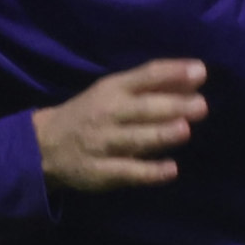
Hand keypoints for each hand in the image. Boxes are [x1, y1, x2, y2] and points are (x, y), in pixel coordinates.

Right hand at [34, 59, 205, 190]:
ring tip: (184, 130)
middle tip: (201, 105)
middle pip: (142, 109)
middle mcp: (108, 113)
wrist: (43, 146)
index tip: (200, 72)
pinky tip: (170, 170)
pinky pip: (128, 172)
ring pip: (135, 139)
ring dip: (160, 134)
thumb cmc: (91, 114)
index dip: (172, 73)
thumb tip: (198, 76)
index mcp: (112, 89)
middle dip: (172, 106)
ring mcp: (102, 144)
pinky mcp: (101, 172)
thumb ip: (154, 86)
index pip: (144, 76)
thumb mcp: (113, 92)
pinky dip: (149, 172)